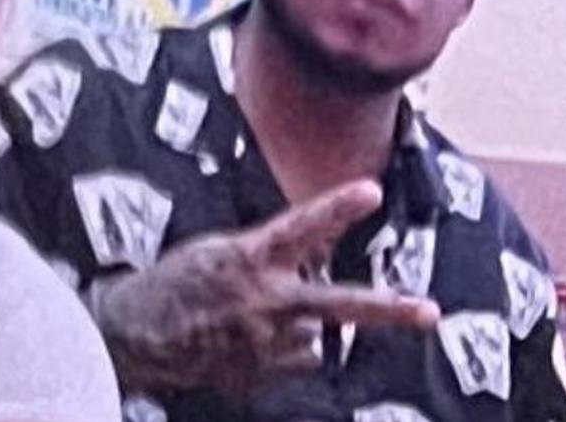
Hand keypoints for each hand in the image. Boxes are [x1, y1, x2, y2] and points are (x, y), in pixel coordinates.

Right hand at [93, 179, 439, 393]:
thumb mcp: (223, 249)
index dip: (338, 208)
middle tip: (429, 311)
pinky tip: (250, 340)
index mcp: (251, 259)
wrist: (136, 338)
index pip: (302, 227)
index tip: (370, 190)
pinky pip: (295, 359)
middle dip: (389, 309)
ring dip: (302, 325)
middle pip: (339, 305)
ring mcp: (265, 344)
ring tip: (258, 318)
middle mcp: (265, 302)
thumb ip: (276, 250)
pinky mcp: (260, 375)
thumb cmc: (179, 283)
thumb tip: (324, 249)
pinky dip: (284, 350)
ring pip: (314, 334)